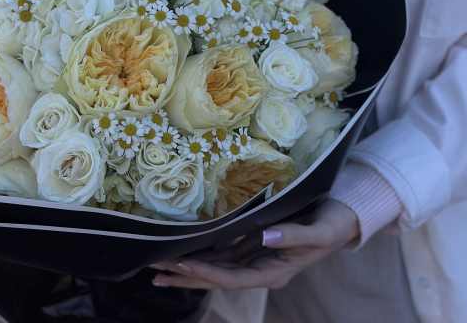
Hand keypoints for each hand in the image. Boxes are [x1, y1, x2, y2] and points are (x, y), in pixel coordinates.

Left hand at [151, 199, 358, 289]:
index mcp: (274, 272)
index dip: (205, 273)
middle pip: (217, 277)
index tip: (180, 265)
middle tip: (154, 271)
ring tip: (160, 266)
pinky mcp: (255, 245)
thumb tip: (264, 236)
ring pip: (217, 267)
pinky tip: (186, 251)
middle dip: (186, 275)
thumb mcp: (319, 232)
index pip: (232, 278)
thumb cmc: (334, 225)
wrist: (343, 219)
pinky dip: (204, 254)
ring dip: (189, 267)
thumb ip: (293, 237)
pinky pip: (225, 254)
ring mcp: (257, 259)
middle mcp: (261, 269)